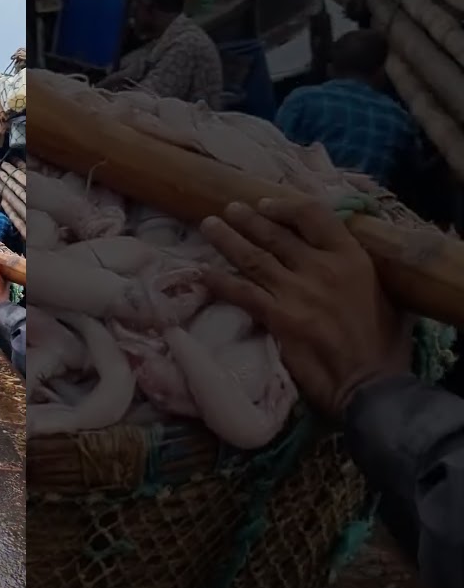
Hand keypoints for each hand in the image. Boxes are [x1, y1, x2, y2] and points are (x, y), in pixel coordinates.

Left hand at [199, 198, 411, 420]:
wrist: (371, 383)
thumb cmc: (383, 343)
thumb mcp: (382, 292)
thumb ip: (354, 270)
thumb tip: (335, 256)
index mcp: (352, 258)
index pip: (314, 215)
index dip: (286, 206)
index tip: (266, 204)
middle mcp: (321, 268)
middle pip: (276, 234)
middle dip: (248, 219)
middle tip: (228, 208)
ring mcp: (296, 291)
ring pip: (253, 257)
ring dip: (227, 239)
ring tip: (208, 225)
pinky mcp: (278, 317)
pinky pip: (241, 292)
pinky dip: (219, 281)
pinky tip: (203, 273)